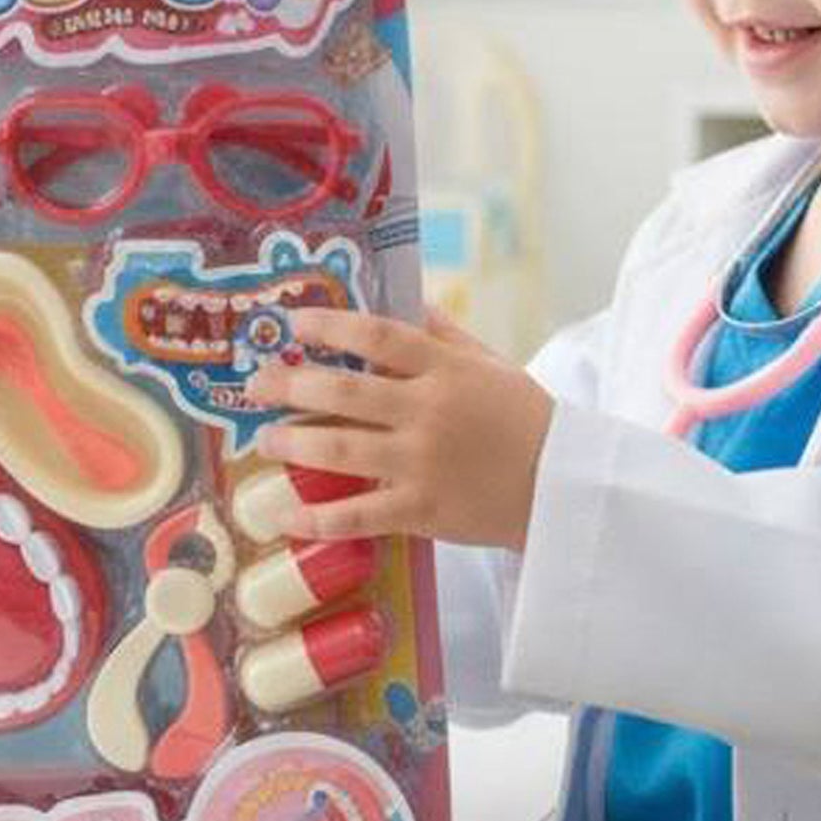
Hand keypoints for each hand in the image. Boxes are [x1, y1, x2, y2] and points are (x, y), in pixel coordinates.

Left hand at [242, 306, 554, 549]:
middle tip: (255, 385)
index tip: (292, 323)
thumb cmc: (528, 421)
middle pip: (345, 393)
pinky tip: (283, 515)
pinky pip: (358, 516)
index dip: (329, 327)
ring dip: (294, 445)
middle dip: (291, 385)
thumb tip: (408, 302)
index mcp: (446, 370)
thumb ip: (446, 335)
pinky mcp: (422, 511)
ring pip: (342, 451)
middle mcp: (429, 413)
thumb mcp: (493, 365)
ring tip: (264, 442)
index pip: (377, 338)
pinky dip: (317, 519)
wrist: (566, 488)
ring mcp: (423, 464)